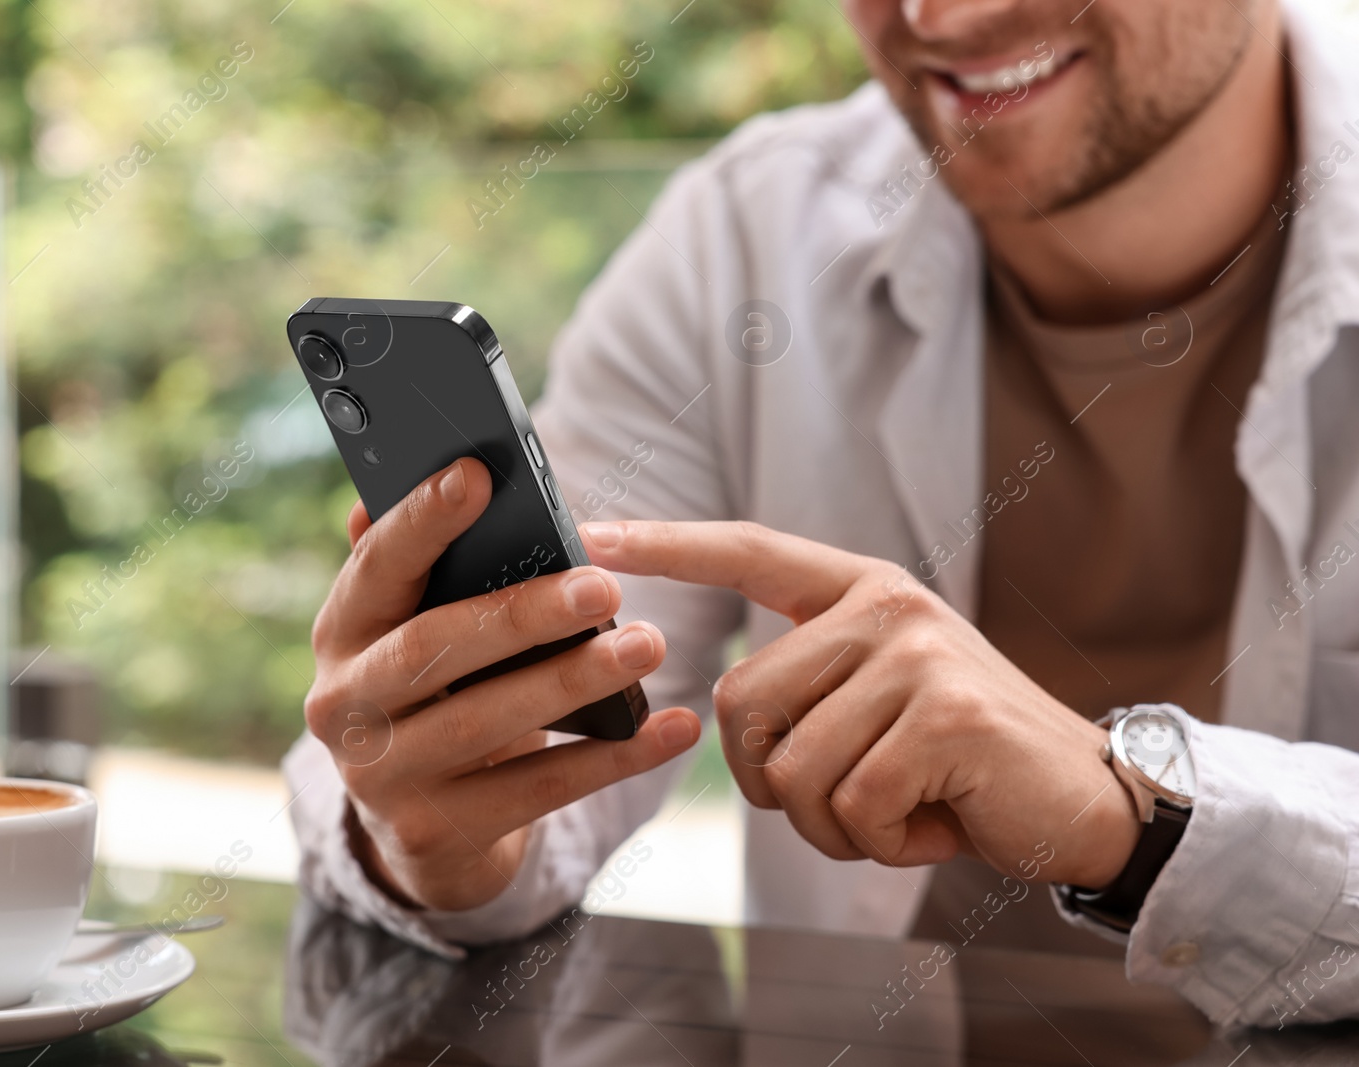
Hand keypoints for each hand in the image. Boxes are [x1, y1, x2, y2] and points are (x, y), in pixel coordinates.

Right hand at [304, 460, 699, 911]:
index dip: (421, 521)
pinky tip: (672, 729)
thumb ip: (431, 566)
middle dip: (521, 614)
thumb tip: (455, 470)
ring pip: (486, 723)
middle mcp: (343, 705)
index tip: (477, 475)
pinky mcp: (435, 834)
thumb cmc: (441, 693)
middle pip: (433, 648)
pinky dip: (611, 759)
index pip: (375, 566)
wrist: (424, 827)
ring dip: (573, 682)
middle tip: (604, 586)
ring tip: (648, 644)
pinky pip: (536, 790)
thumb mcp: (419, 632)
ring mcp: (382, 777)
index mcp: (341, 632)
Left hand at [580, 519, 1138, 887]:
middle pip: (738, 702)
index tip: (594, 535)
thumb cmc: (960, 761)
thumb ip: (809, 681)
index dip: (667, 544)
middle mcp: (885, 606)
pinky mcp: (945, 715)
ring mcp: (917, 655)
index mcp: (861, 590)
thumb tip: (708, 704)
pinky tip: (935, 825)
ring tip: (901, 812)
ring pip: (792, 767)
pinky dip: (881, 843)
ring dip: (832, 824)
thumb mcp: (880, 698)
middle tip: (847, 801)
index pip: (748, 550)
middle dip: (773, 783)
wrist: (1087, 799)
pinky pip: (850, 805)